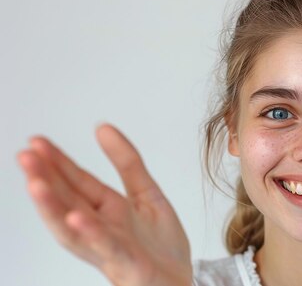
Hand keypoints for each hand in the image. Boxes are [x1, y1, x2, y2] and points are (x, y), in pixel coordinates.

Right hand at [17, 123, 191, 285]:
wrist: (182, 281)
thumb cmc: (160, 246)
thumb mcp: (145, 194)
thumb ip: (127, 163)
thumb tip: (102, 126)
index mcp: (105, 210)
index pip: (76, 183)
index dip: (58, 163)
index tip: (36, 142)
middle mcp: (100, 229)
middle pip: (67, 202)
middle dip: (45, 179)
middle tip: (25, 156)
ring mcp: (110, 248)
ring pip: (74, 228)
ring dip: (53, 207)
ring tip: (35, 184)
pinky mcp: (126, 265)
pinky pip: (107, 248)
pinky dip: (91, 234)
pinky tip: (78, 217)